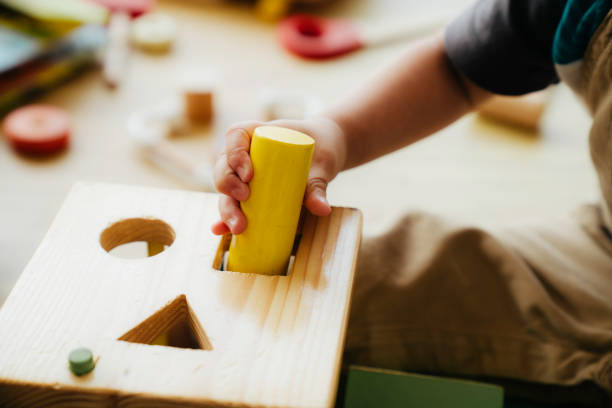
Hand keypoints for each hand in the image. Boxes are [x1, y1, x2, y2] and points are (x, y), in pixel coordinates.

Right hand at [211, 117, 346, 234]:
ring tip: (238, 226)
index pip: (235, 136)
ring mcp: (243, 174)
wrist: (324, 155)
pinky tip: (222, 231)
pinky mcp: (249, 193)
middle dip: (228, 184)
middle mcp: (245, 153)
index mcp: (257, 133)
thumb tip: (322, 210)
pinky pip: (233, 204)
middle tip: (243, 198)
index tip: (249, 174)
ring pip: (225, 188)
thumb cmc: (320, 151)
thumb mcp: (321, 164)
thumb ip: (318, 185)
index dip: (235, 154)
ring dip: (226, 208)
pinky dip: (225, 218)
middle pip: (224, 165)